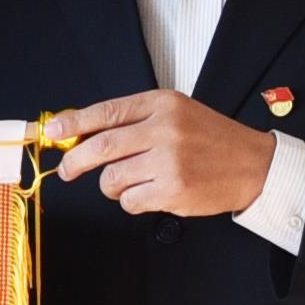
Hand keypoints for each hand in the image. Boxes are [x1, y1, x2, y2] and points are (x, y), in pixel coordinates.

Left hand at [47, 90, 275, 218]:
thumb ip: (134, 120)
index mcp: (161, 104)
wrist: (251, 164)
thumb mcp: (175, 113)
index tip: (53, 131)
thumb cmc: (210, 139)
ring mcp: (169, 161)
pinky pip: (129, 201)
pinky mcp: (173, 189)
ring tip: (134, 181)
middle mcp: (164, 129)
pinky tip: (151, 192)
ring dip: (113, 185)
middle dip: (75, 161)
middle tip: (68, 170)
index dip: (73, 123)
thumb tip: (83, 132)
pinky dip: (132, 201)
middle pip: (101, 147)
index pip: (106, 112)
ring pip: (112, 179)